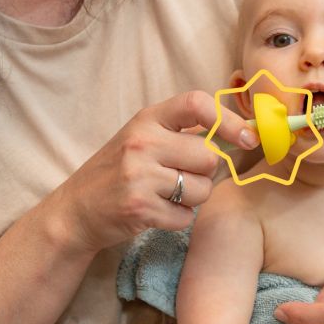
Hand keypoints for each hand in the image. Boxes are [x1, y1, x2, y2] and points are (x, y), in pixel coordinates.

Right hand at [46, 90, 258, 253]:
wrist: (75, 210)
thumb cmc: (119, 170)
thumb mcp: (144, 137)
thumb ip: (184, 132)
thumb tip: (243, 132)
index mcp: (148, 118)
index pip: (197, 104)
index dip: (229, 120)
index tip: (248, 137)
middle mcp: (143, 142)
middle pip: (209, 157)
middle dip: (205, 172)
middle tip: (182, 176)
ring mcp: (139, 176)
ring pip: (202, 190)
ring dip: (192, 198)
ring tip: (166, 194)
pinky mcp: (139, 208)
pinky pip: (186, 217)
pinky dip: (178, 219)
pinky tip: (156, 211)